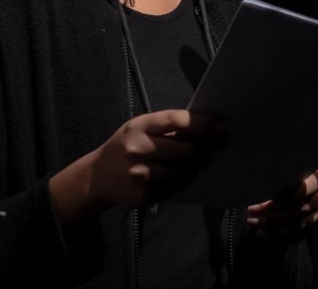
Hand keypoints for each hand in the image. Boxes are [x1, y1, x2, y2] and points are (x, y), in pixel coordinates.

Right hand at [51, 110, 225, 223]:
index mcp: (138, 127)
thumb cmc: (125, 147)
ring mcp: (140, 175)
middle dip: (208, 147)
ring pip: (185, 170)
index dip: (203, 123)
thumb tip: (205, 129)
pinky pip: (177, 186)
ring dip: (200, 164)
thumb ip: (166, 127)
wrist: (97, 178)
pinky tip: (189, 172)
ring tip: (206, 158)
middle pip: (186, 149)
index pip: (177, 121)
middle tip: (220, 144)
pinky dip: (187, 178)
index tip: (221, 127)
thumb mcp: (139, 129)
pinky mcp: (144, 195)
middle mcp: (138, 150)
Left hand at [246, 169, 317, 244]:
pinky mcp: (311, 226)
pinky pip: (295, 238)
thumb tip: (259, 187)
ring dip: (271, 226)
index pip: (303, 192)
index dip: (282, 200)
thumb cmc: (285, 169)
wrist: (296, 177)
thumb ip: (277, 174)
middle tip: (251, 210)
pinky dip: (276, 238)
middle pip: (300, 210)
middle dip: (271, 213)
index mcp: (317, 178)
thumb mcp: (283, 166)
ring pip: (297, 226)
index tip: (262, 203)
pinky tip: (260, 233)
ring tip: (252, 221)